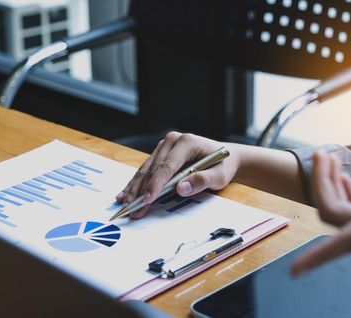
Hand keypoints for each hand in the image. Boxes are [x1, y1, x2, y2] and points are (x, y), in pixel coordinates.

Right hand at [117, 131, 240, 218]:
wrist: (226, 157)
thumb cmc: (223, 166)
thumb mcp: (220, 175)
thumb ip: (202, 180)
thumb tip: (180, 188)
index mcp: (187, 142)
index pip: (167, 166)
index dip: (156, 184)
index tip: (148, 200)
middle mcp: (172, 141)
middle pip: (153, 169)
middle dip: (142, 191)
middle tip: (133, 210)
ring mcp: (164, 146)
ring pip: (146, 170)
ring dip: (135, 189)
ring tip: (126, 206)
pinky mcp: (160, 154)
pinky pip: (146, 170)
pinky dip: (135, 184)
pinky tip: (124, 195)